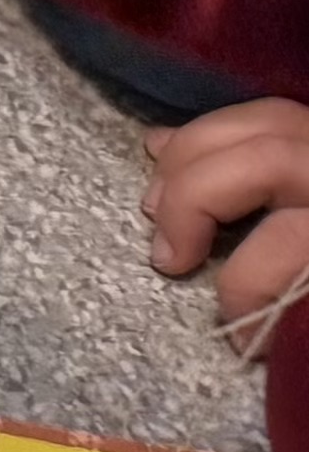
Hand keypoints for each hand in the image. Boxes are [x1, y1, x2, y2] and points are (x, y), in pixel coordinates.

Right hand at [147, 100, 308, 352]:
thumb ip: (298, 311)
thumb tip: (255, 333)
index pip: (291, 243)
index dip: (249, 291)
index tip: (240, 340)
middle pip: (264, 158)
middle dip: (195, 202)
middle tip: (168, 259)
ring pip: (255, 119)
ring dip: (188, 157)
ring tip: (156, 206)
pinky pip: (260, 111)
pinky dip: (207, 131)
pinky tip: (163, 151)